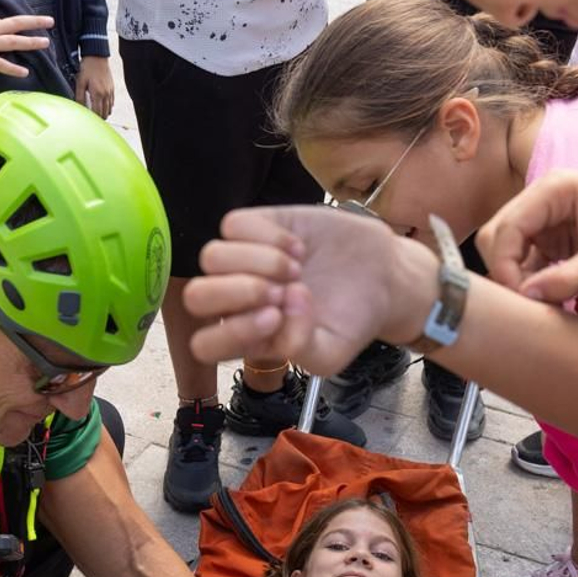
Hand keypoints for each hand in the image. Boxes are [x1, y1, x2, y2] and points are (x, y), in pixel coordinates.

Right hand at [0, 12, 54, 77]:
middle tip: (50, 21)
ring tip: (45, 43)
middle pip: (15, 24)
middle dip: (34, 22)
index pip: (3, 22)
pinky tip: (25, 72)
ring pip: (13, 41)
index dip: (16, 24)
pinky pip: (0, 64)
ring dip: (31, 42)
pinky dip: (13, 68)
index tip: (26, 25)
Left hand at [74, 55, 113, 117]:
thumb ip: (79, 96)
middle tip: (92, 119)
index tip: (88, 120)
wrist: (97, 56)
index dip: (93, 119)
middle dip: (99, 118)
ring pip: (109, 109)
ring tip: (96, 113)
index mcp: (97, 94)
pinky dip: (107, 106)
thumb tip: (79, 107)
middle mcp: (106, 94)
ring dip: (104, 113)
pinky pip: (112, 102)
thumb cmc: (88, 68)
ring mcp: (110, 91)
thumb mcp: (80, 82)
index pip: (97, 113)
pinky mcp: (112, 88)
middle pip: (105, 114)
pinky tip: (102, 105)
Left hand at [185, 205, 438, 375]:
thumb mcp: (332, 352)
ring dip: (257, 262)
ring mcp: (242, 261)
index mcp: (246, 338)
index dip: (233, 332)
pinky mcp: (257, 226)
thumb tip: (283, 309)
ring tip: (295, 268)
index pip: (205, 345)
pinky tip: (298, 247)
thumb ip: (300, 348)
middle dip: (239, 292)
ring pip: (212, 257)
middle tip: (283, 290)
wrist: (380, 277)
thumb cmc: (349, 320)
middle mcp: (236, 300)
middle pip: (197, 296)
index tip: (276, 318)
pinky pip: (233, 224)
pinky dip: (268, 234)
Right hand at [475, 169, 577, 302]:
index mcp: (554, 188)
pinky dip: (526, 283)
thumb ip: (571, 276)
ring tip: (541, 302)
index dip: (504, 264)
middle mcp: (540, 198)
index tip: (521, 298)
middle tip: (529, 303)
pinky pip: (519, 263)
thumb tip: (528, 296)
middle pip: (497, 237)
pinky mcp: (545, 239)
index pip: (507, 227)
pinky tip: (547, 300)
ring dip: (514, 279)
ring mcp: (541, 218)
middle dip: (506, 272)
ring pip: (503, 251)